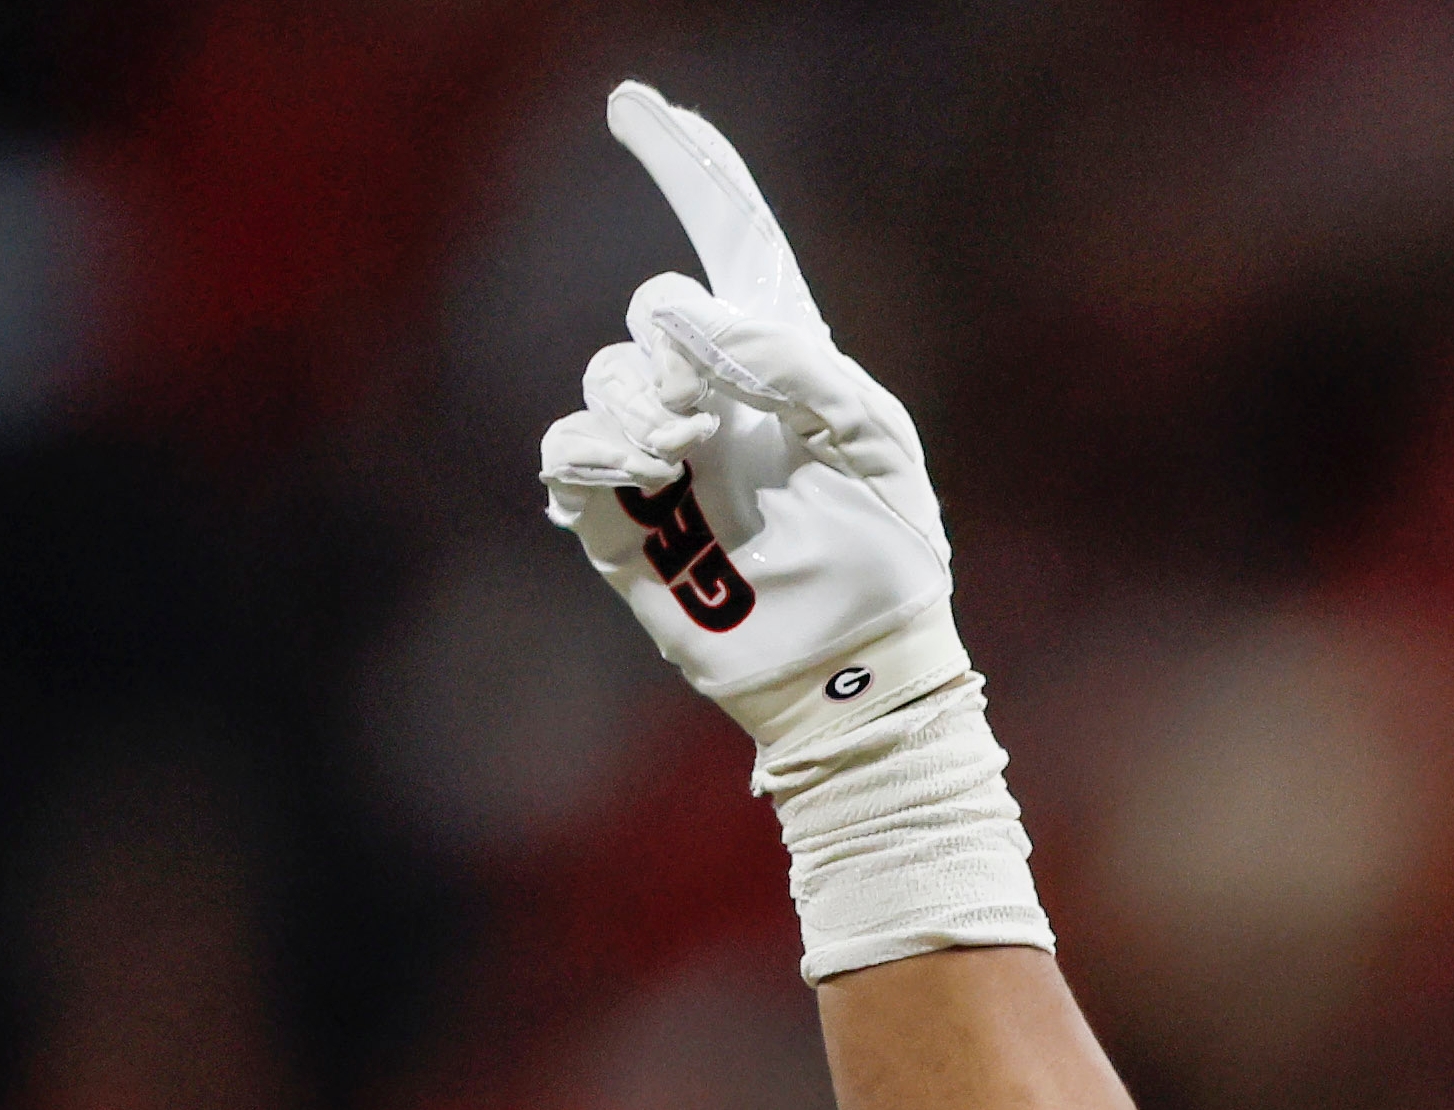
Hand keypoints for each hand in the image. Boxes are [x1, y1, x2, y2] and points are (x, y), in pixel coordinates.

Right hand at [538, 83, 964, 750]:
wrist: (855, 663)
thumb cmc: (885, 553)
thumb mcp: (871, 439)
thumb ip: (791, 359)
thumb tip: (682, 312)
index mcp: (784, 359)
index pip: (731, 238)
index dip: (688, 167)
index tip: (633, 102)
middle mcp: (713, 392)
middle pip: (653, 308)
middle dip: (680, 347)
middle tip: (716, 414)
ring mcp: (660, 451)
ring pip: (610, 373)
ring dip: (645, 405)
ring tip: (686, 458)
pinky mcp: (617, 515)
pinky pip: (569, 444)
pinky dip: (597, 447)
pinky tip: (645, 473)